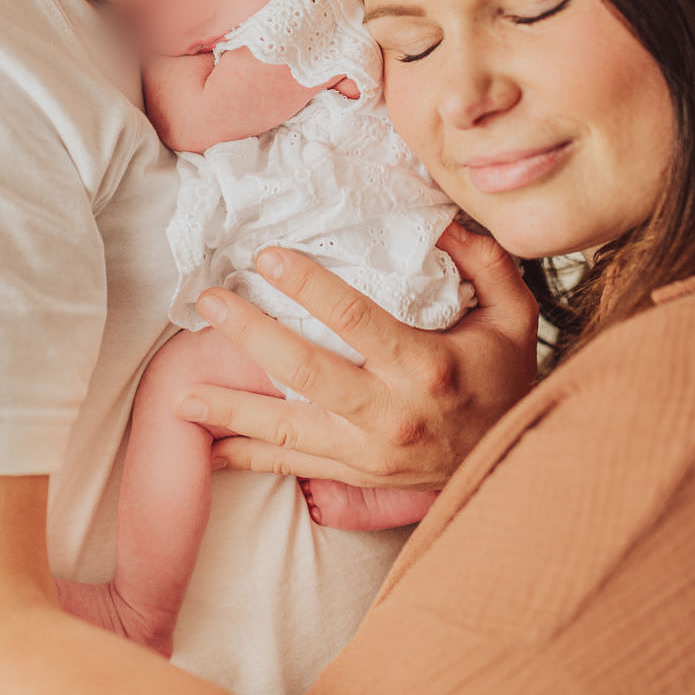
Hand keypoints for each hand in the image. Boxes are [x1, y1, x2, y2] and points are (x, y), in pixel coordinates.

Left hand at [174, 223, 538, 489]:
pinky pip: (291, 465)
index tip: (267, 256)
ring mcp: (368, 451)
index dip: (307, 286)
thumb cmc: (507, 380)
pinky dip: (246, 458)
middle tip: (210, 301)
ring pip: (285, 430)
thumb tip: (440, 219)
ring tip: (179, 392)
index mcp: (425, 366)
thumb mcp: (515, 315)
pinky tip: (207, 448)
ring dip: (230, 408)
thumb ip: (483, 262)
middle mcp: (390, 413)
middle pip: (304, 371)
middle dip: (250, 334)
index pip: (355, 319)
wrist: (511, 463)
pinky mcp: (355, 474)